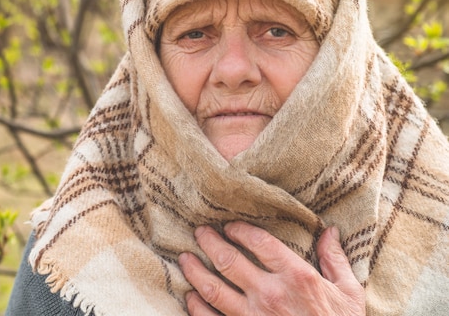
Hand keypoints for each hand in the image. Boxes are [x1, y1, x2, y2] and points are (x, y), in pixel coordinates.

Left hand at [178, 222, 365, 314]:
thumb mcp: (348, 293)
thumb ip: (336, 260)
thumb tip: (328, 231)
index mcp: (297, 277)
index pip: (259, 242)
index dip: (240, 230)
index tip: (229, 226)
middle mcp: (271, 294)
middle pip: (228, 260)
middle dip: (209, 242)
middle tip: (199, 232)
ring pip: (213, 289)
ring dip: (194, 271)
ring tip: (185, 258)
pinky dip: (196, 307)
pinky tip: (190, 296)